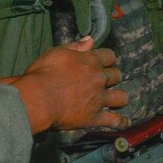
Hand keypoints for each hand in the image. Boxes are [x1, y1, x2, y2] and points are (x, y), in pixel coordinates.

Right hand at [7, 37, 125, 132]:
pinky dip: (121, 122)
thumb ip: (75, 46)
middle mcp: (99, 79)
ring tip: (116, 100)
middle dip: (112, 77)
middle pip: (116, 75)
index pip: (109, 56)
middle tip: (106, 81)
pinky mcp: (95, 117)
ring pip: (121, 97)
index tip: (104, 62)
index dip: (107, 59)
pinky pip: (115, 121)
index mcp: (90, 61)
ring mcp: (99, 99)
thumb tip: (90, 39)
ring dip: (119, 97)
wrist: (38, 99)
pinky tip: (124, 123)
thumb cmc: (43, 74)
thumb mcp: (56, 53)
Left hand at [62, 0, 114, 42]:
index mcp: (105, 8)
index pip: (103, 30)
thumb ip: (84, 19)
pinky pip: (96, 15)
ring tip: (81, 38)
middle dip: (93, 37)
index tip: (86, 50)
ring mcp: (103, 2)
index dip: (95, 41)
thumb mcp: (80, 2)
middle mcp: (107, 6)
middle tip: (82, 46)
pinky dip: (90, 23)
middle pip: (103, 27)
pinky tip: (82, 26)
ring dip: (91, 30)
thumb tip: (87, 36)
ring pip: (99, 21)